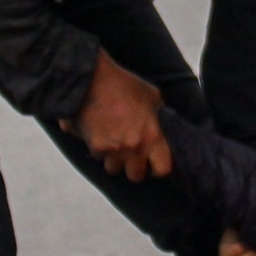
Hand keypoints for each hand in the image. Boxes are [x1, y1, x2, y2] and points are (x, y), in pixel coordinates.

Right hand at [62, 49, 171, 179]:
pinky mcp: (95, 147)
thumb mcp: (151, 94)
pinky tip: (98, 134)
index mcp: (152, 136)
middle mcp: (134, 147)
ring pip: (114, 169)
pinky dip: (97, 148)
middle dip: (133, 168)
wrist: (92, 79)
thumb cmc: (123, 84)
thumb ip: (158, 111)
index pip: (162, 170)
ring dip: (114, 160)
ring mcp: (114, 150)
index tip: (153, 164)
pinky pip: (98, 157)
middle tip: (130, 156)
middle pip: (136, 176)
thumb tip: (162, 119)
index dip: (158, 169)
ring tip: (113, 143)